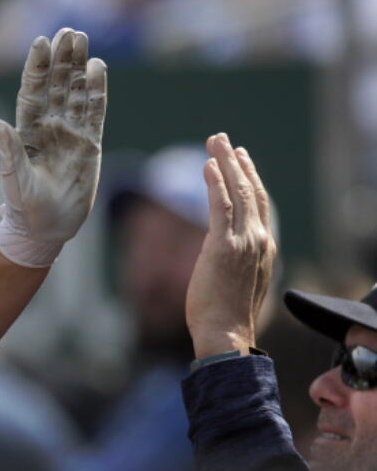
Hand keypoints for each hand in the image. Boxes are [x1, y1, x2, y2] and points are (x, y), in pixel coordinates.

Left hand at [0, 28, 106, 266]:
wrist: (47, 229)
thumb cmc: (24, 208)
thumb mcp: (14, 181)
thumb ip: (8, 153)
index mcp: (26, 132)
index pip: (32, 92)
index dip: (36, 68)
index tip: (40, 42)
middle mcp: (48, 127)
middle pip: (56, 86)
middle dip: (61, 59)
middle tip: (68, 31)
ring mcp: (70, 133)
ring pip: (76, 93)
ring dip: (79, 67)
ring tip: (83, 39)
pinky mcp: (90, 144)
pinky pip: (95, 112)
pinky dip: (97, 91)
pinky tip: (99, 68)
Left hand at [185, 134, 276, 357]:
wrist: (225, 331)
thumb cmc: (227, 311)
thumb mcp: (241, 279)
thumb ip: (239, 258)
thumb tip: (227, 249)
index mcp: (265, 246)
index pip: (259, 203)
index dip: (249, 177)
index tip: (238, 157)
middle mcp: (259, 240)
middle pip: (251, 190)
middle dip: (236, 162)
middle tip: (222, 139)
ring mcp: (243, 242)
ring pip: (237, 193)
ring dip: (224, 164)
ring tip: (214, 143)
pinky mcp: (223, 247)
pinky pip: (220, 207)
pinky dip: (214, 184)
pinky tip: (206, 166)